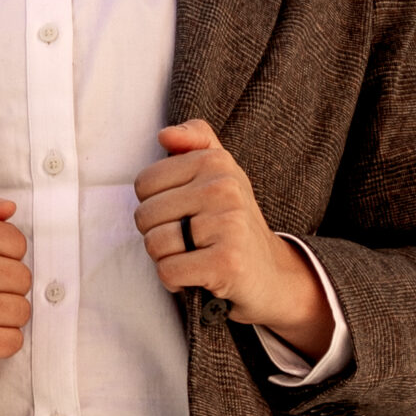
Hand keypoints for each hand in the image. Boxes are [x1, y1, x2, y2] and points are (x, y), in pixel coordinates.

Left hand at [133, 120, 330, 356]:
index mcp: (216, 161)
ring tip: (193, 256)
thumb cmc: (232, 220)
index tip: (183, 214)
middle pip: (145, 215)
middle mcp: (224, 187)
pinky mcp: (227, 262)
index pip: (144, 183)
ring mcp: (229, 224)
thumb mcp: (220, 171)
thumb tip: (165, 134)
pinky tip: (197, 276)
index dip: (155, 205)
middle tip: (189, 240)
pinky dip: (174, 281)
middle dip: (158, 234)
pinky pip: (168, 271)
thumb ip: (195, 139)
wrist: (271, 272)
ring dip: (166, 258)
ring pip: (154, 244)